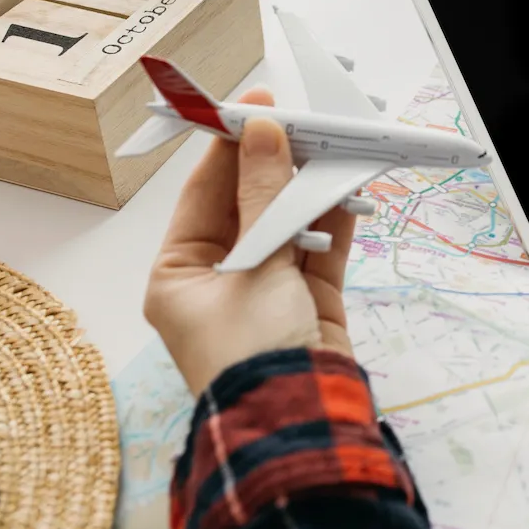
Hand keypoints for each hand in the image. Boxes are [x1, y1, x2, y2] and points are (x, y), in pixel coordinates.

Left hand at [144, 88, 356, 396]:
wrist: (300, 421)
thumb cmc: (253, 350)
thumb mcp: (255, 266)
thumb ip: (265, 196)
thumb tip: (264, 133)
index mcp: (180, 275)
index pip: (203, 195)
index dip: (230, 148)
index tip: (255, 107)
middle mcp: (219, 279)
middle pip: (248, 205)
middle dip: (276, 166)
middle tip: (302, 122)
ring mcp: (266, 289)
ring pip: (288, 224)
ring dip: (309, 190)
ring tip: (331, 149)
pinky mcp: (307, 302)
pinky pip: (318, 250)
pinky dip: (333, 222)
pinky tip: (347, 190)